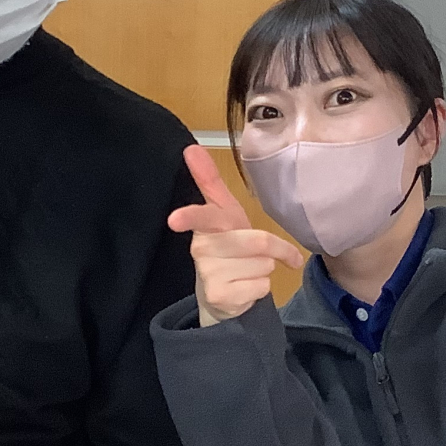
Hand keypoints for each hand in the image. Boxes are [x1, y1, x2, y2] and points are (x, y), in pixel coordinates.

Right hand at [167, 145, 304, 326]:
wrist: (223, 293)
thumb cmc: (228, 244)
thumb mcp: (224, 211)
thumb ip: (210, 180)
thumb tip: (191, 147)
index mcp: (205, 224)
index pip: (200, 217)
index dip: (188, 217)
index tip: (174, 220)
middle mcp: (201, 249)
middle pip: (258, 241)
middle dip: (272, 249)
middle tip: (262, 253)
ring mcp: (208, 275)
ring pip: (264, 264)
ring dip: (265, 268)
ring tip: (247, 271)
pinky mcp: (219, 298)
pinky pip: (261, 286)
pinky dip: (262, 288)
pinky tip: (245, 288)